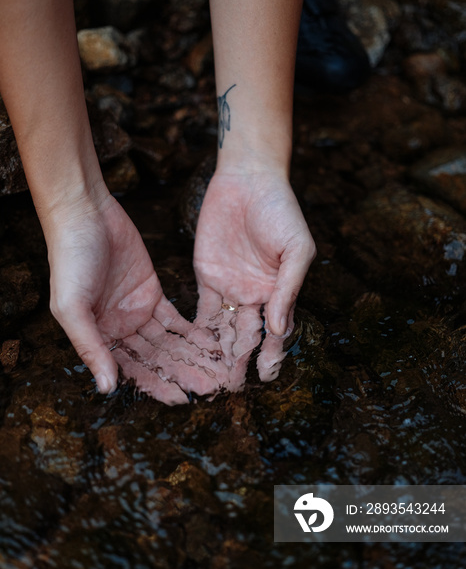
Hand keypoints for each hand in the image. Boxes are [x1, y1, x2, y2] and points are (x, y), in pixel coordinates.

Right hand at [45, 192, 223, 399]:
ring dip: (191, 356)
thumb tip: (107, 388)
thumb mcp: (72, 307)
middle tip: (211, 388)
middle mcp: (119, 330)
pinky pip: (175, 318)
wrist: (86, 215)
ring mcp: (137, 311)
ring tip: (217, 370)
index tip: (182, 399)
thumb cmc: (69, 260)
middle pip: (155, 359)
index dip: (156, 385)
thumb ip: (90, 347)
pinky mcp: (153, 292)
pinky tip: (212, 343)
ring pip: (168, 342)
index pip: (131, 370)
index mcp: (98, 338)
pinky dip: (192, 331)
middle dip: (181, 374)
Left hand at [193, 168, 315, 382]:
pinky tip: (190, 351)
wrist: (249, 180)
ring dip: (216, 353)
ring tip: (207, 378)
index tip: (266, 376)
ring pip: (223, 329)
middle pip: (246, 337)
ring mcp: (230, 289)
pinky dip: (197, 331)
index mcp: (280, 292)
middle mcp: (255, 297)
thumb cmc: (281, 211)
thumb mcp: (297, 248)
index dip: (272, 354)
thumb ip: (289, 287)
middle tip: (229, 388)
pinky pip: (201, 310)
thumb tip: (280, 328)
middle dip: (239, 362)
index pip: (276, 332)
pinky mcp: (206, 277)